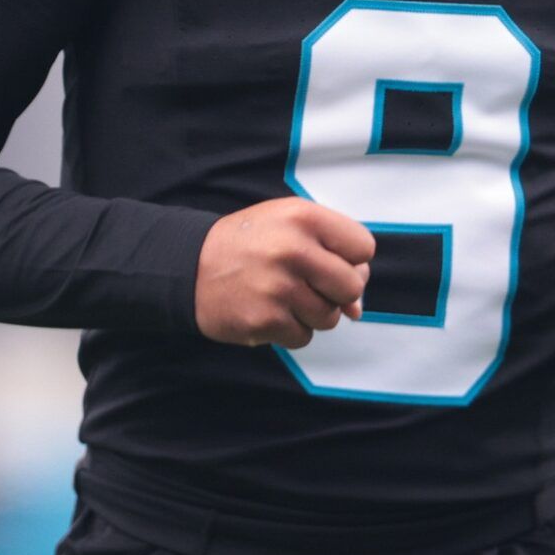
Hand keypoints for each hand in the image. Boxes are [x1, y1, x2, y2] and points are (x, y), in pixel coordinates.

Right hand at [195, 197, 372, 347]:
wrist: (190, 266)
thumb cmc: (250, 244)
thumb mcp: (290, 226)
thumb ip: (333, 255)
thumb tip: (358, 309)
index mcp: (304, 217)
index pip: (364, 248)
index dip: (351, 259)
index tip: (329, 261)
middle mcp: (293, 249)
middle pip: (352, 286)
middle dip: (336, 292)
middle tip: (308, 284)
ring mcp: (279, 287)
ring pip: (329, 317)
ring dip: (312, 313)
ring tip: (284, 296)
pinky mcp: (265, 320)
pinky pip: (304, 336)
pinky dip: (291, 330)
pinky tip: (270, 311)